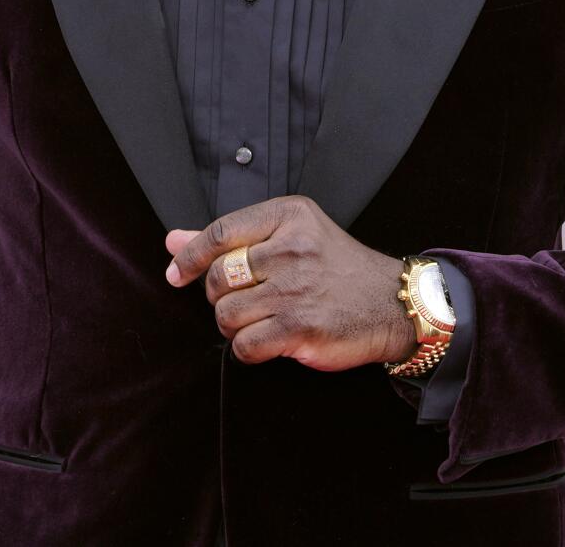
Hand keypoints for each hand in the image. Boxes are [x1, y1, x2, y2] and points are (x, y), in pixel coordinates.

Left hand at [163, 195, 419, 370]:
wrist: (391, 303)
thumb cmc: (336, 268)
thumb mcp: (290, 236)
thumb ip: (230, 238)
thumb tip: (173, 240)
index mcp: (288, 216)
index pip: (219, 233)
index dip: (190, 257)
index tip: (177, 274)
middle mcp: (292, 248)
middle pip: (218, 277)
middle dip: (220, 296)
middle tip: (244, 300)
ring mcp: (296, 288)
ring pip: (226, 314)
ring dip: (235, 325)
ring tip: (260, 320)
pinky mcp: (301, 327)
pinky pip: (245, 345)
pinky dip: (249, 349)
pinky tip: (269, 340)